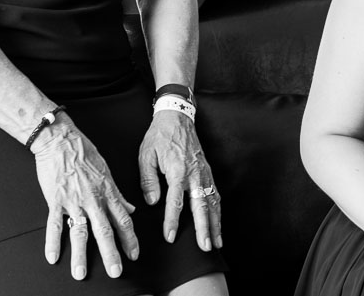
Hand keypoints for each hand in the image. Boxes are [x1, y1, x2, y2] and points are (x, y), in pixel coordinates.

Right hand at [32, 115, 139, 280]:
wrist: (62, 140)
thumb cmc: (85, 153)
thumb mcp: (108, 172)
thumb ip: (118, 195)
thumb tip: (130, 209)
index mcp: (108, 192)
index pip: (123, 220)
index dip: (130, 239)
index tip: (134, 254)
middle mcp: (93, 200)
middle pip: (105, 230)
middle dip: (112, 253)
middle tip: (116, 271)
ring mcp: (74, 201)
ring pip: (80, 232)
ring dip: (81, 255)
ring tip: (81, 273)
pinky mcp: (55, 201)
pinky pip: (54, 225)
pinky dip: (53, 242)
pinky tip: (53, 258)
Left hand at [137, 110, 222, 250]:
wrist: (177, 116)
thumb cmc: (159, 136)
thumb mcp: (145, 155)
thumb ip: (148, 180)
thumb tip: (153, 202)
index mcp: (178, 170)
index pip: (176, 201)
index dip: (173, 220)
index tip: (171, 237)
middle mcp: (195, 173)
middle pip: (201, 205)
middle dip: (204, 228)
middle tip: (205, 246)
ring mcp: (204, 172)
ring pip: (213, 201)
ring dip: (216, 223)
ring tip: (216, 242)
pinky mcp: (208, 171)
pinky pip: (215, 193)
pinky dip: (218, 210)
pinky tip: (218, 222)